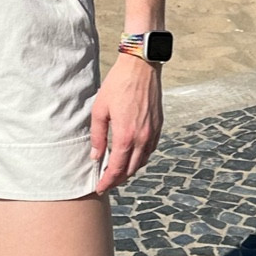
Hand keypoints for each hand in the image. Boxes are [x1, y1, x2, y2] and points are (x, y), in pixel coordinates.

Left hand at [89, 51, 162, 193]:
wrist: (141, 67)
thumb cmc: (117, 85)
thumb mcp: (100, 110)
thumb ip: (98, 136)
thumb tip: (96, 157)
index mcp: (126, 136)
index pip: (117, 168)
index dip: (108, 181)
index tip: (100, 188)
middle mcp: (142, 138)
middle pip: (131, 169)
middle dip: (118, 179)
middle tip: (107, 181)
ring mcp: (153, 132)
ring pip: (142, 161)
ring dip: (130, 169)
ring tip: (118, 170)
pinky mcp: (159, 125)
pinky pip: (150, 149)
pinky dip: (141, 157)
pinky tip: (132, 155)